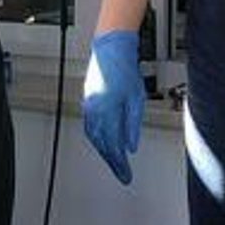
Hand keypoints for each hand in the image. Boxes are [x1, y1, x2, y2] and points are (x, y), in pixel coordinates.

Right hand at [81, 30, 145, 183]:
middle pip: (100, 143)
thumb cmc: (125, 69)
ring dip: (103, 150)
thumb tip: (130, 146)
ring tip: (114, 161)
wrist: (111, 49)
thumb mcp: (136, 99)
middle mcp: (94, 110)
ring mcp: (88, 105)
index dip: (119, 164)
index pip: (112, 145)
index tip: (126, 175)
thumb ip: (132, 125)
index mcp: (107, 110)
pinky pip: (90, 126)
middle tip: (121, 173)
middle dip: (111, 160)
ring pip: (93, 136)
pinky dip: (97, 138)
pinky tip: (104, 142)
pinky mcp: (88, 101)